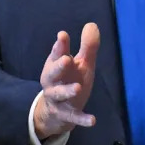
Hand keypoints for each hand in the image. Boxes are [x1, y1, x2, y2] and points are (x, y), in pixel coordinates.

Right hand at [34, 23, 99, 139]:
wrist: (58, 112)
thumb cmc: (70, 80)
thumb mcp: (80, 64)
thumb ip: (87, 46)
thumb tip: (92, 25)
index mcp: (55, 66)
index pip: (56, 54)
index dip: (60, 45)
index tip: (63, 35)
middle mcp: (53, 81)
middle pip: (52, 73)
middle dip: (58, 66)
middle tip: (67, 59)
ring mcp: (57, 99)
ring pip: (59, 95)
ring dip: (67, 91)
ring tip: (77, 88)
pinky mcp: (65, 114)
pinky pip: (73, 117)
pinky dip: (82, 119)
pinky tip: (92, 120)